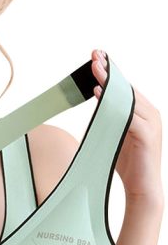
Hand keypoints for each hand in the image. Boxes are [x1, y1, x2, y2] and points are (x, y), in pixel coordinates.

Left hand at [91, 49, 163, 202]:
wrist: (142, 187)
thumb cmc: (127, 163)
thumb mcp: (113, 136)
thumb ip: (109, 120)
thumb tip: (97, 104)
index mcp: (141, 112)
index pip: (124, 87)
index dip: (111, 72)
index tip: (96, 58)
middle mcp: (149, 113)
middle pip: (125, 88)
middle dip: (109, 71)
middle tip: (94, 57)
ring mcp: (150, 122)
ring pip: (127, 98)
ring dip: (110, 83)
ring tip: (95, 70)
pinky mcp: (147, 134)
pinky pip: (128, 116)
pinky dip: (113, 105)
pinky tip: (100, 97)